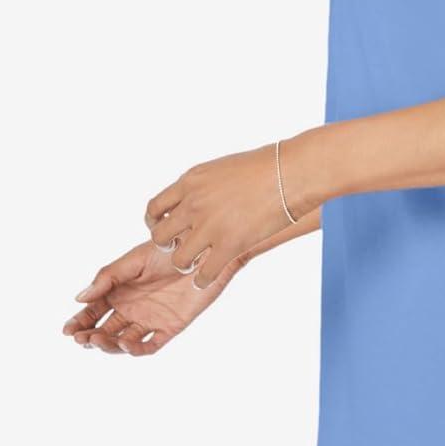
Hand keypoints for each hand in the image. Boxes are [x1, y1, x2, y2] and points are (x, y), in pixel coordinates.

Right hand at [62, 237, 245, 354]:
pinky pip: (150, 344)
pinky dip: (135, 349)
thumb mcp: (134, 259)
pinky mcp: (170, 327)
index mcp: (120, 291)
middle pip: (105, 330)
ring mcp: (150, 319)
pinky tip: (125, 343)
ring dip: (108, 345)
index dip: (79, 322)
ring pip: (123, 341)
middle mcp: (132, 308)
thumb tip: (79, 298)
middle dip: (90, 337)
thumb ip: (107, 278)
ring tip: (98, 340)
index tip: (67, 330)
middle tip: (81, 338)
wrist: (202, 251)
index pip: (93, 312)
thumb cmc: (167, 249)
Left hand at [142, 140, 301, 290]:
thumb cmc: (264, 166)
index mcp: (190, 181)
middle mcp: (194, 203)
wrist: (290, 172)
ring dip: (185, 264)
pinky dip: (202, 279)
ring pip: (178, 259)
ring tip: (195, 264)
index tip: (164, 228)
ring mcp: (210, 226)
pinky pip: (203, 273)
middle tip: (179, 247)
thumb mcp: (221, 168)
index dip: (154, 223)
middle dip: (166, 245)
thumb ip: (202, 186)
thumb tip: (195, 200)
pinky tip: (207, 278)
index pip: (154, 208)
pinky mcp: (229, 245)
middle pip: (160, 236)